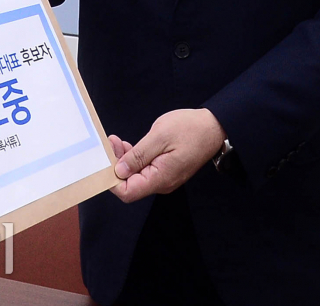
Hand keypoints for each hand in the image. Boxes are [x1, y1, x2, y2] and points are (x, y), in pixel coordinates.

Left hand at [109, 108, 226, 202]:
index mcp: (160, 178)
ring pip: (135, 176)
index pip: (128, 192)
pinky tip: (129, 145)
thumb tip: (119, 170)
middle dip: (116, 165)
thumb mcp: (159, 137)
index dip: (112, 180)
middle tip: (111, 143)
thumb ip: (138, 156)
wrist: (213, 127)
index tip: (106, 159)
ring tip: (118, 141)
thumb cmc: (190, 129)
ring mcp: (164, 177)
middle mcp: (161, 183)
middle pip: (129, 184)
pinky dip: (133, 158)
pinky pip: (143, 169)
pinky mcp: (165, 169)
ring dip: (123, 160)